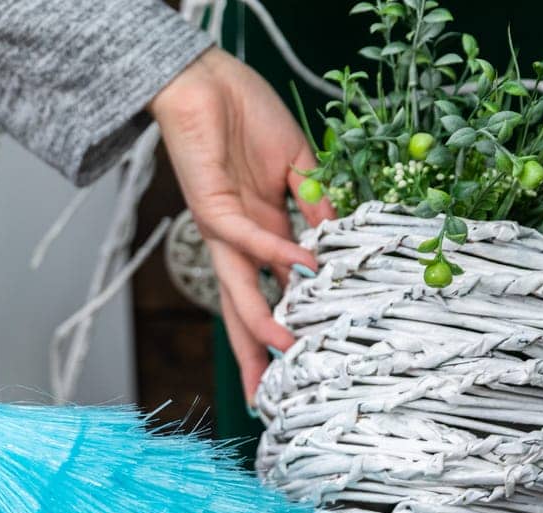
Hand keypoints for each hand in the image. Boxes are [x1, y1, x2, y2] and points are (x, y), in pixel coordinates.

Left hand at [150, 49, 333, 401]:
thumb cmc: (245, 118)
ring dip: (260, 320)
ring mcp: (223, 228)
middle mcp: (238, 242)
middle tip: (265, 401)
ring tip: (286, 347)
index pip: (272, 294)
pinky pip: (246, 237)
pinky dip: (275, 252)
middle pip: (243, 311)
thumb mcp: (296, 167)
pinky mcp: (211, 206)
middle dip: (254, 357)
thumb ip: (316, 206)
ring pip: (237, 288)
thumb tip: (337, 245)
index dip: (282, 329)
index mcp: (259, 236)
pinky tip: (302, 266)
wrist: (205, 81)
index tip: (298, 366)